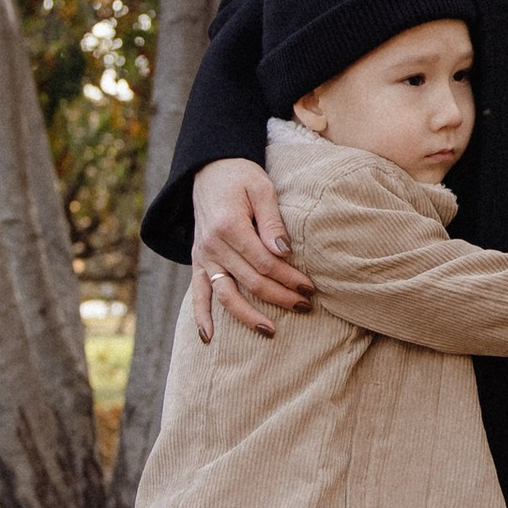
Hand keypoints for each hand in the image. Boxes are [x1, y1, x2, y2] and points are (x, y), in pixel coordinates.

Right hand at [190, 158, 314, 342]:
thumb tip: (285, 252)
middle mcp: (213, 246)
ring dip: (248, 316)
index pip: (264, 263)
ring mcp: (203, 256)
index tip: (309, 288)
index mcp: (230, 226)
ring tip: (270, 331)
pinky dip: (201, 316)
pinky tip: (208, 337)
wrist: (210, 169)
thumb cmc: (241, 177)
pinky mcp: (199, 261)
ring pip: (225, 295)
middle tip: (305, 306)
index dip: (288, 278)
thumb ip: (272, 222)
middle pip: (250, 281)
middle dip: (280, 297)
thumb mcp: (262, 189)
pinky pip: (198, 293)